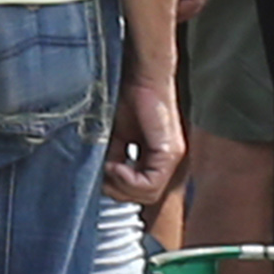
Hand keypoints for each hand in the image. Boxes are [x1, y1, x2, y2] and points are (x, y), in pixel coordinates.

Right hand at [102, 71, 188, 211]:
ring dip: (122, 185)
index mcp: (155, 158)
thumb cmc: (125, 98)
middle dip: (118, 190)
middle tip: (104, 173)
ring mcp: (172, 158)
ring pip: (148, 195)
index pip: (140, 191)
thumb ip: (113, 160)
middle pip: (144, 198)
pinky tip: (117, 166)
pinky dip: (129, 180)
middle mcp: (167, 161)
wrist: (138, 75)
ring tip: (110, 167)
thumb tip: (102, 181)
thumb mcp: (113, 138)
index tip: (102, 173)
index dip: (118, 189)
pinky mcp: (170, 153)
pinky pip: (151, 184)